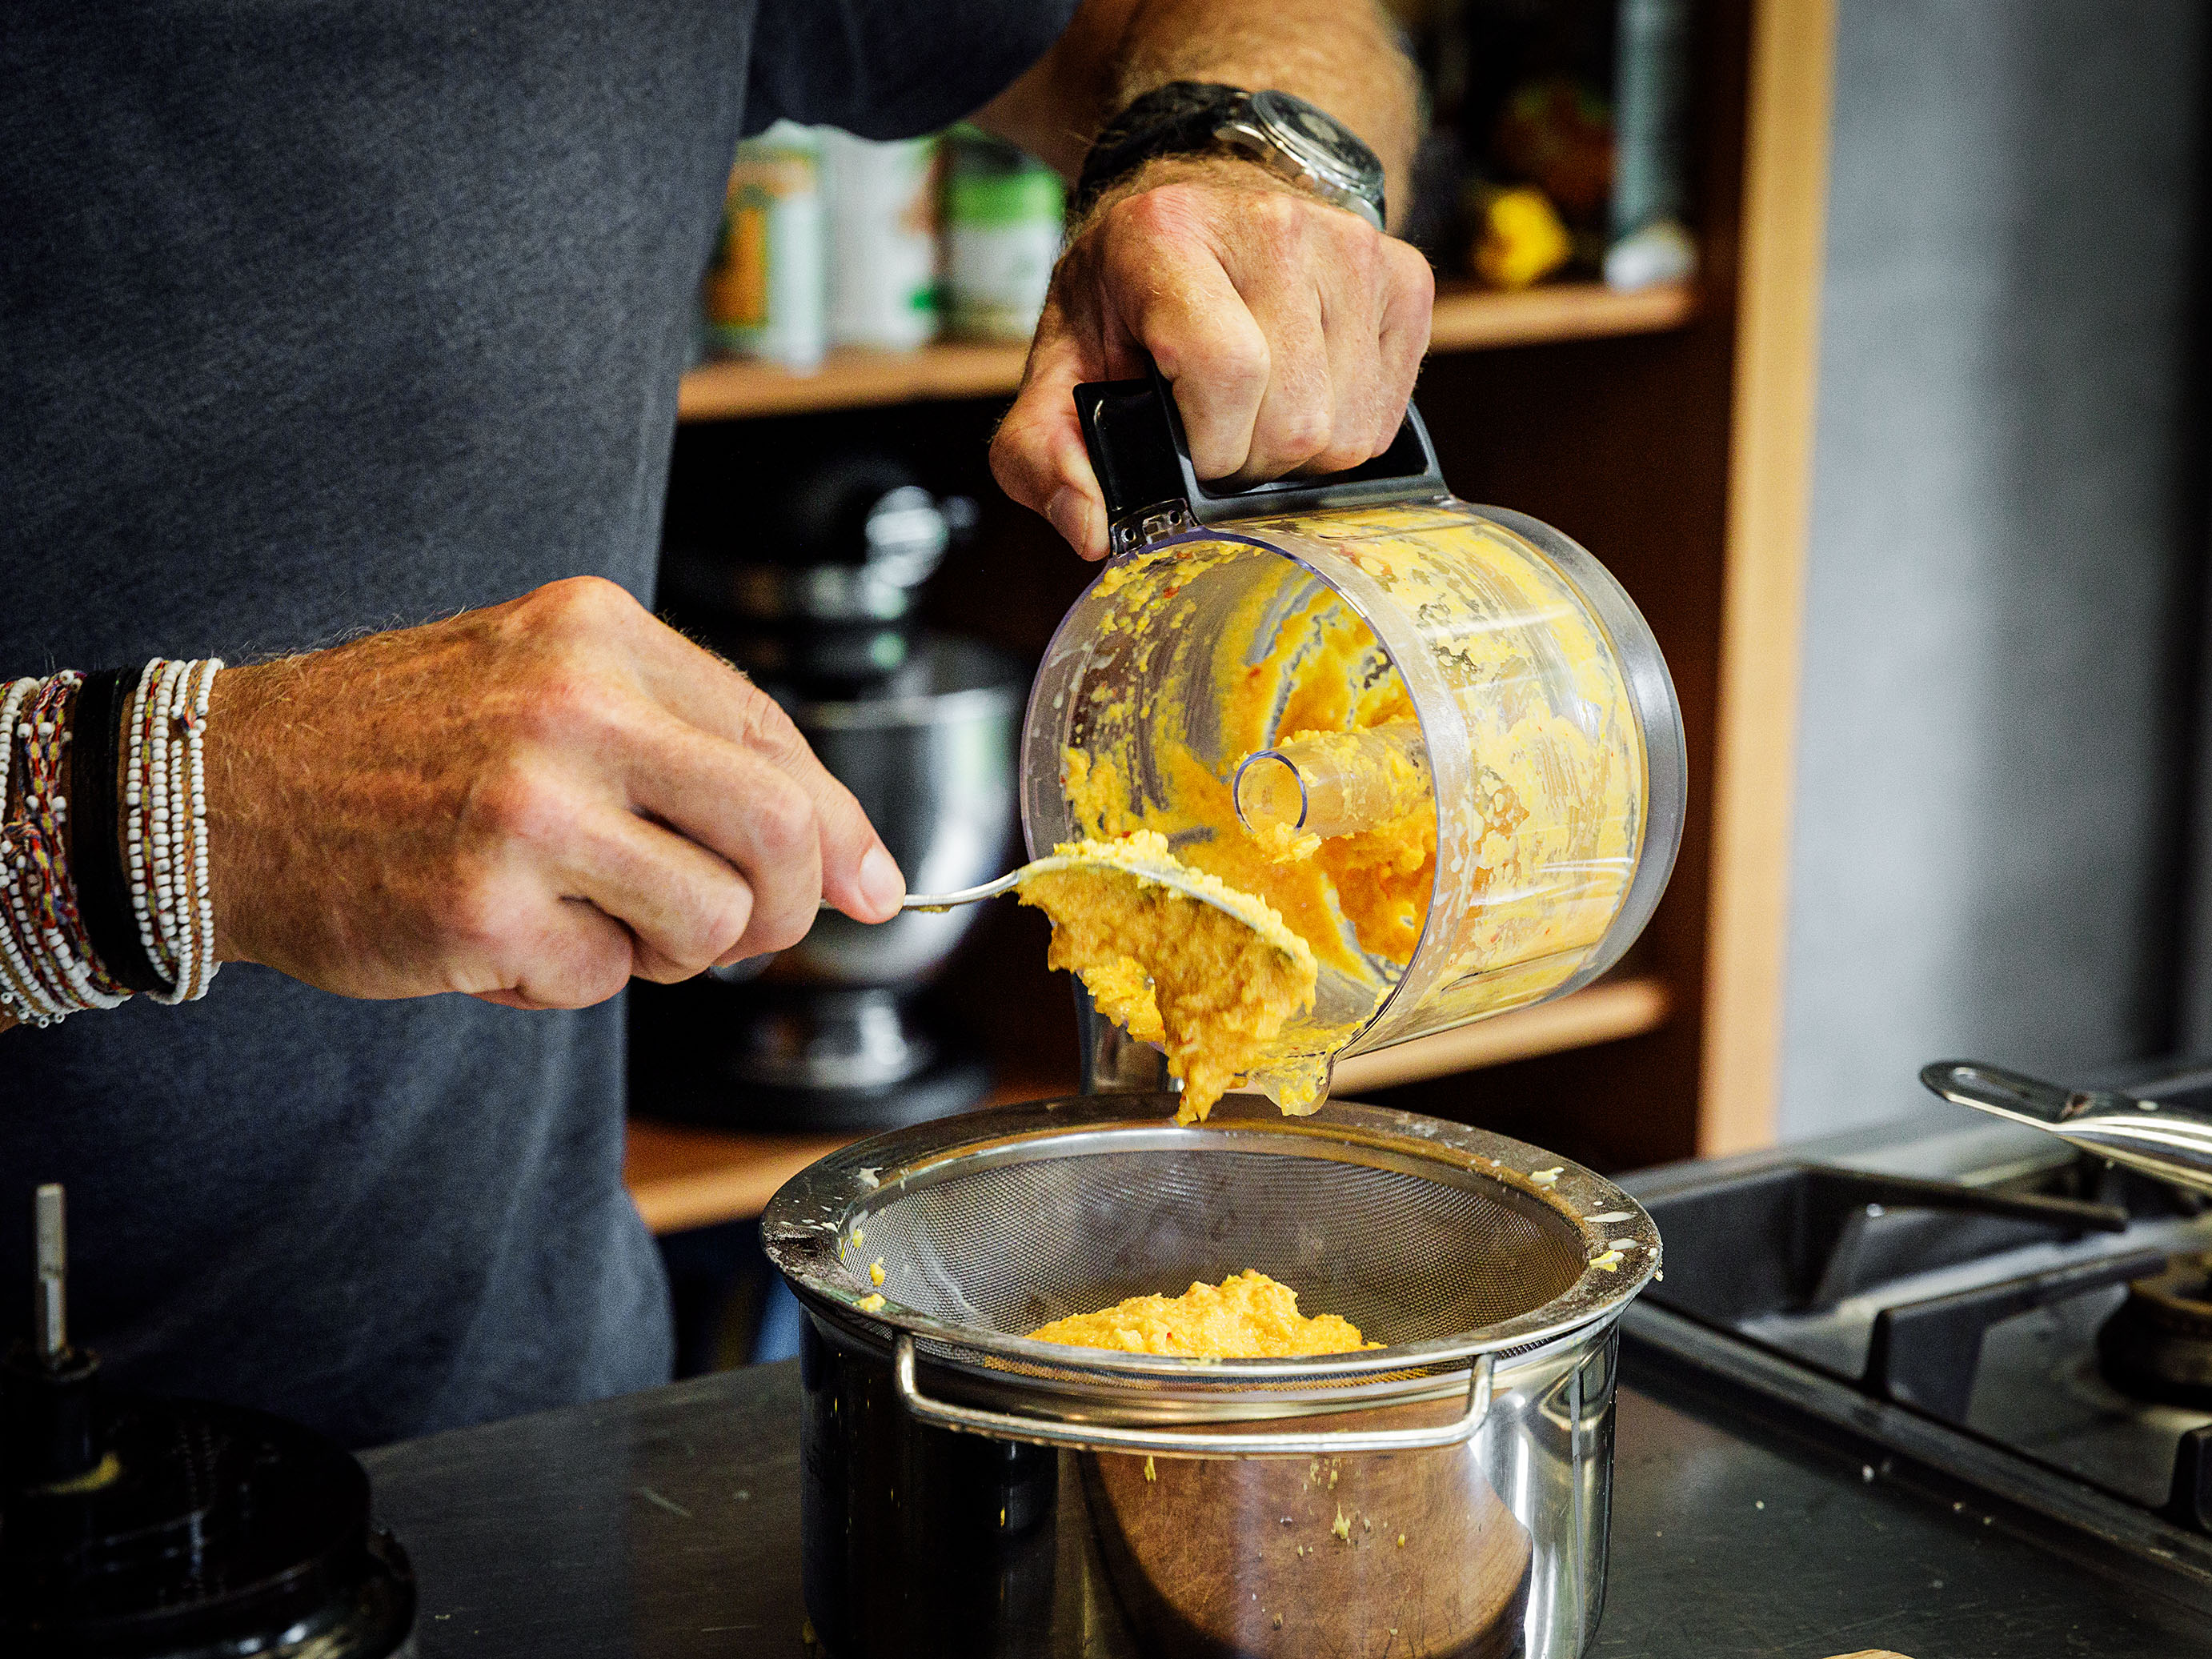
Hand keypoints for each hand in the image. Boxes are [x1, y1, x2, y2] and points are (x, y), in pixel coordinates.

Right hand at [203, 577, 904, 1009]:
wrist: (225, 789)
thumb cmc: (400, 743)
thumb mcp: (551, 689)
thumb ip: (695, 752)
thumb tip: (855, 865)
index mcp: (600, 632)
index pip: (779, 738)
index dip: (838, 830)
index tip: (866, 884)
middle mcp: (573, 707)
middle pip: (780, 829)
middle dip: (785, 906)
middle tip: (735, 929)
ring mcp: (528, 809)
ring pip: (712, 922)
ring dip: (671, 950)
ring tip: (591, 917)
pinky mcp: (484, 910)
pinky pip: (605, 981)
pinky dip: (571, 979)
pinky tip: (504, 933)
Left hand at [990, 156, 1433, 559]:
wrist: (1204, 206)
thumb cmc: (1130, 299)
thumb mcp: (1061, 364)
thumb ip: (1042, 452)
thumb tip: (1089, 530)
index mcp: (1167, 238)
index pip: (1228, 371)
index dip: (1211, 444)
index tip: (1188, 447)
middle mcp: (1272, 225)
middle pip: (1296, 419)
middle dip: (1252, 460)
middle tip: (1220, 434)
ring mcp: (1350, 246)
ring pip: (1349, 429)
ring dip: (1301, 454)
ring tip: (1259, 413)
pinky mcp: (1404, 276)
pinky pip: (1387, 414)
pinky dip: (1346, 430)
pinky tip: (1307, 393)